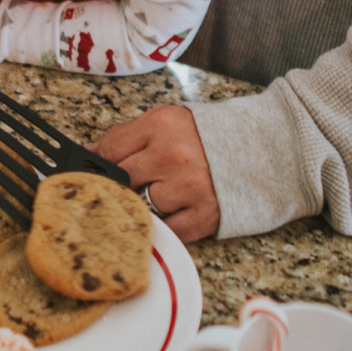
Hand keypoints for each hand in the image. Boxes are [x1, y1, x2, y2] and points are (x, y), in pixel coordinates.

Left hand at [90, 105, 220, 243]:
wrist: (262, 145)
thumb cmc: (208, 133)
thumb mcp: (167, 120)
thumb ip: (128, 135)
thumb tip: (91, 152)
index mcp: (160, 126)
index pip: (109, 150)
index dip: (95, 165)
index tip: (88, 173)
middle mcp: (173, 156)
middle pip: (121, 181)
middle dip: (118, 186)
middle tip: (120, 188)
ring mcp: (188, 187)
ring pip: (141, 207)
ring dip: (142, 205)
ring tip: (153, 196)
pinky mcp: (204, 214)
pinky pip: (167, 230)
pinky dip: (163, 227)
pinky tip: (167, 215)